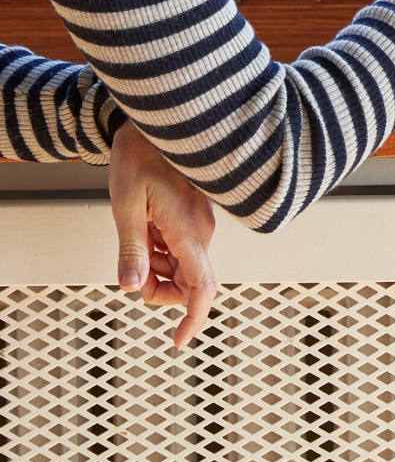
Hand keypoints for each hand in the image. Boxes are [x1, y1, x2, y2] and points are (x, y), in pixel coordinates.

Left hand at [109, 120, 217, 348]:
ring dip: (157, 265)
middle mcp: (202, 230)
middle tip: (131, 274)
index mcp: (189, 231)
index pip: (202, 289)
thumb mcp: (126, 205)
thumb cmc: (138, 156)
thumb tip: (132, 287)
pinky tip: (144, 225)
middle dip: (161, 289)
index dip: (193, 320)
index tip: (177, 341)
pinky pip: (181, 246)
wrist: (153, 120)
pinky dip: (160, 249)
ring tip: (135, 234)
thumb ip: (132, 249)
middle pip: (190, 283)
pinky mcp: (194, 214)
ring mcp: (200, 221)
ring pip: (183, 265)